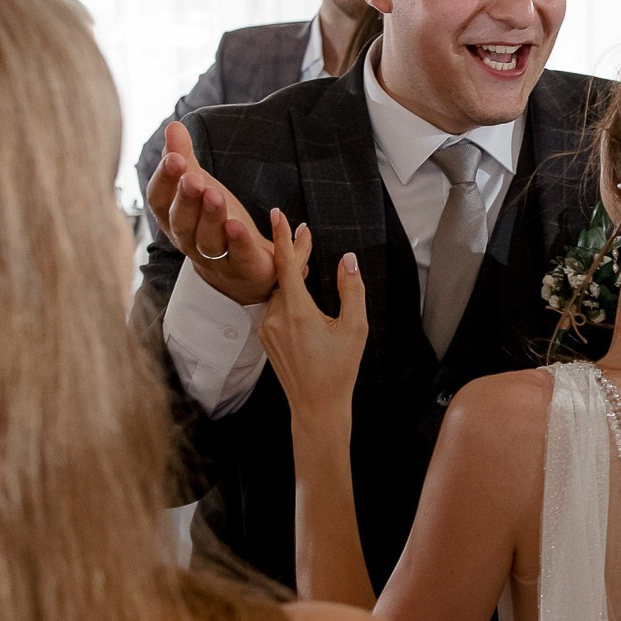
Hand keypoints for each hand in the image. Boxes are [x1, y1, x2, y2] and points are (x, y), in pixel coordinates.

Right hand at [145, 120, 276, 305]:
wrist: (247, 265)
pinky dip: (237, 241)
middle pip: (181, 222)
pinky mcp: (242, 266)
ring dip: (210, 217)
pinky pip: (237, 255)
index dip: (165, 180)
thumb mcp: (201, 185)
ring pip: (207, 240)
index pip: (159, 201)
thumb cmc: (217, 221)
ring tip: (214, 195)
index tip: (173, 158)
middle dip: (185, 199)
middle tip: (192, 179)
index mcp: (173, 218)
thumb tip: (173, 126)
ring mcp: (214, 258)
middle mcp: (189, 240)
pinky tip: (237, 225)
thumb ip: (186, 158)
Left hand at [258, 210, 366, 429]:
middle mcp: (275, 317)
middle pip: (283, 276)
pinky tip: (299, 295)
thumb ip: (352, 289)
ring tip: (304, 261)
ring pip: (279, 292)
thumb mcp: (355, 328)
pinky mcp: (265, 338)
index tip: (278, 214)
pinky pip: (275, 308)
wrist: (316, 405)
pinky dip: (287, 296)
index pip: (286, 264)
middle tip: (306, 235)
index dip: (283, 237)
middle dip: (295, 255)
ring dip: (292, 278)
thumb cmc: (339, 369)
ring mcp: (267, 329)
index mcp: (297, 311)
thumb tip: (348, 260)